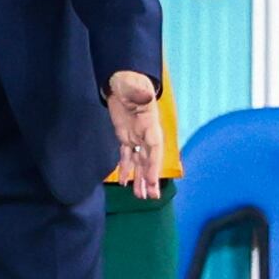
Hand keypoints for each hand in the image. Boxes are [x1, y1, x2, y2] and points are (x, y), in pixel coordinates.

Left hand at [107, 71, 162, 199]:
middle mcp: (146, 135)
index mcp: (151, 126)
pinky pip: (126, 157)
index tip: (151, 180)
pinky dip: (125, 170)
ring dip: (139, 180)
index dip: (154, 165)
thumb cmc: (132, 83)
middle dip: (150, 179)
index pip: (155, 149)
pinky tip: (124, 183)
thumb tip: (143, 95)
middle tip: (152, 197)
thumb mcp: (136, 88)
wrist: (124, 81)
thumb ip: (140, 94)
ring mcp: (136, 137)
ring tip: (141, 197)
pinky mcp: (125, 137)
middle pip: (150, 161)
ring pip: (139, 163)